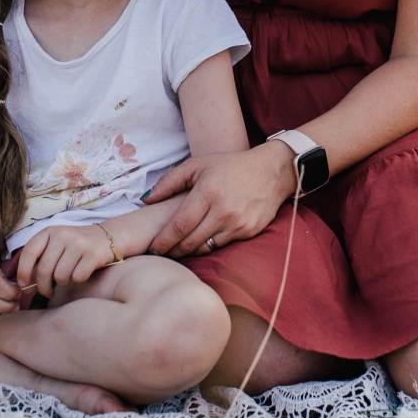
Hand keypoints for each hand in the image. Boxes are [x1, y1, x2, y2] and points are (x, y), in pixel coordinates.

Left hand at [15, 225, 114, 296]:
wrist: (105, 237)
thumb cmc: (74, 246)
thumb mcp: (55, 245)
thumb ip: (40, 259)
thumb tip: (24, 285)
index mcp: (50, 231)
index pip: (29, 251)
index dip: (23, 271)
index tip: (23, 286)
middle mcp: (63, 235)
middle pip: (44, 270)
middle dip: (43, 287)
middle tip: (47, 292)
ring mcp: (79, 244)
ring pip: (60, 276)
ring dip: (63, 283)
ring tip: (68, 276)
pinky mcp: (93, 254)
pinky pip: (77, 277)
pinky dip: (78, 280)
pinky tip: (81, 273)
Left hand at [145, 144, 296, 257]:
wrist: (271, 172)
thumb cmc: (230, 166)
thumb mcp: (198, 165)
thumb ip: (170, 181)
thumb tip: (146, 199)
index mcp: (207, 192)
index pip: (179, 225)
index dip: (163, 240)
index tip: (152, 247)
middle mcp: (223, 211)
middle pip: (190, 242)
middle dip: (172, 250)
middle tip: (160, 252)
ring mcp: (237, 224)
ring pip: (204, 248)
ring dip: (188, 251)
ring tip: (177, 249)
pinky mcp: (248, 232)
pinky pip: (221, 246)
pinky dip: (207, 247)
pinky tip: (199, 242)